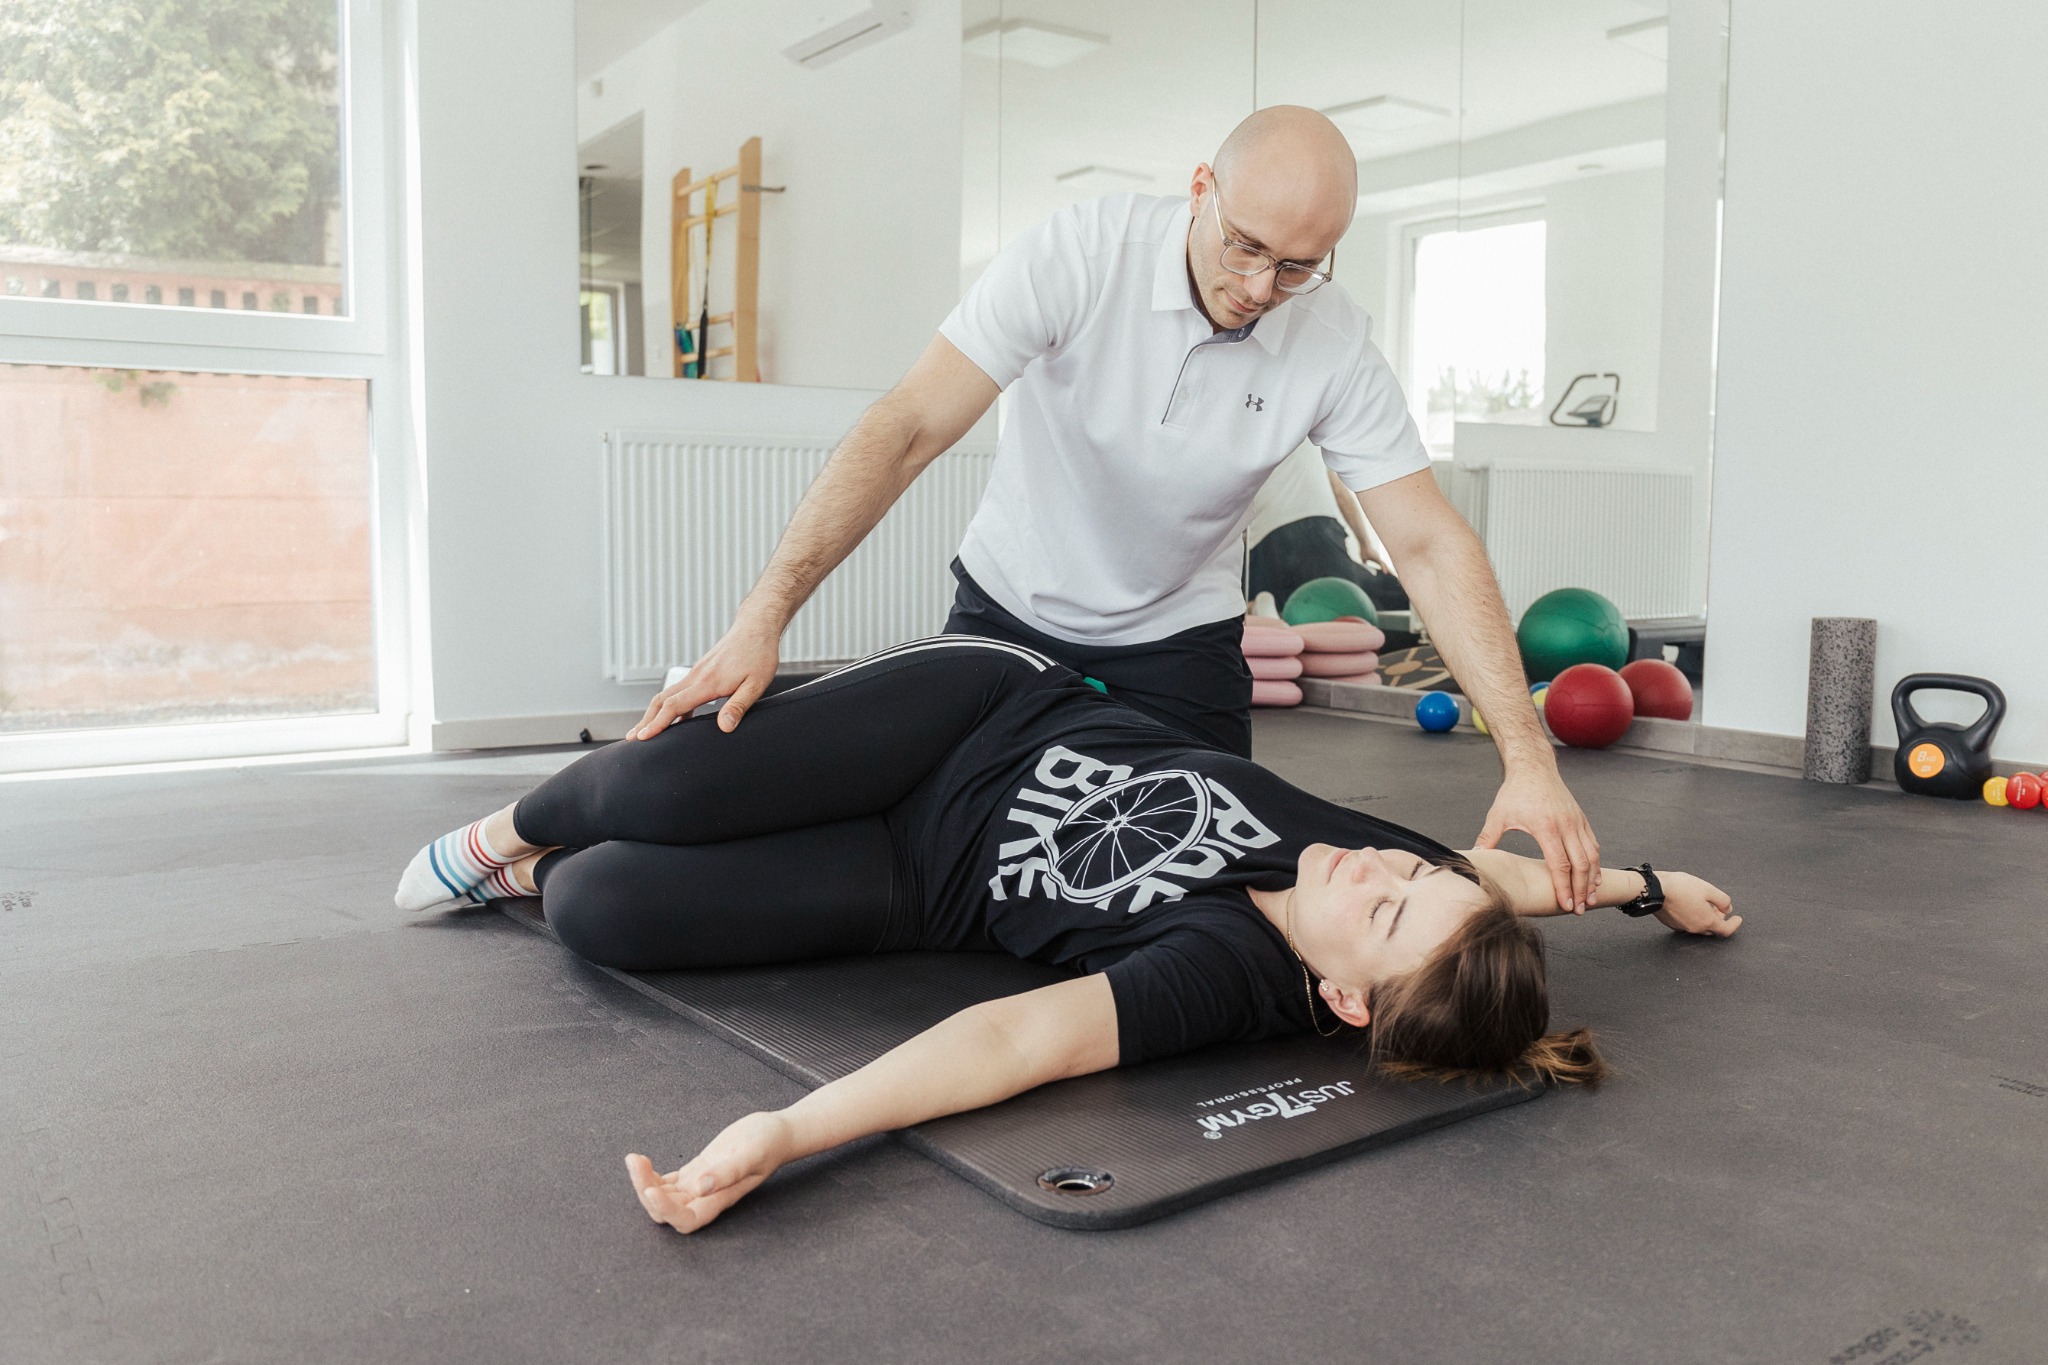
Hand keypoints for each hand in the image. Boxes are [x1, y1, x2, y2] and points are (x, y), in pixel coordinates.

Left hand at [626, 1111, 791, 1233]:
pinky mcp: (696, 1172)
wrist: (777, 1133)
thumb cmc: (769, 1143)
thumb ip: (727, 1172)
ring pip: (663, 1195)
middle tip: (636, 1161)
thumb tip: (700, 1187)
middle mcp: (706, 1198)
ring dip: (644, 1181)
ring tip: (634, 1158)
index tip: (649, 1188)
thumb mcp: (751, 1154)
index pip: (685, 1218)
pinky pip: (668, 1182)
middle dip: (645, 1190)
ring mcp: (700, 1186)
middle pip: (666, 1210)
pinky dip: (651, 1174)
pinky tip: (643, 1161)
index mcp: (719, 1199)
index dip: (664, 1210)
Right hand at [631, 621, 779, 738]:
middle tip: (632, 738)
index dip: (658, 723)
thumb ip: (738, 707)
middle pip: (662, 700)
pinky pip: (680, 691)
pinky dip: (671, 706)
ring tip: (647, 731)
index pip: (675, 705)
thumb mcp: (755, 685)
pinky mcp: (701, 671)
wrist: (756, 628)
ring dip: (655, 713)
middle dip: (646, 720)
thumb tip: (724, 728)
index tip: (643, 737)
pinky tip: (676, 720)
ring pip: (668, 694)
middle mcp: (697, 676)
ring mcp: (697, 673)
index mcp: (708, 682)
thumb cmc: (759, 655)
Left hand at [1474, 766, 1600, 912]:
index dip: (1563, 887)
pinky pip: (1592, 844)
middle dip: (1581, 889)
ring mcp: (1577, 822)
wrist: (1534, 768)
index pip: (1560, 864)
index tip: (1566, 904)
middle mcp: (1566, 825)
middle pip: (1581, 864)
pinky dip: (1595, 863)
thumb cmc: (1514, 792)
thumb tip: (1474, 857)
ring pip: (1591, 855)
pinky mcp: (1581, 819)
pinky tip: (1592, 877)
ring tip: (1590, 899)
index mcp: (1546, 827)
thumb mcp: (1498, 815)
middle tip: (1579, 910)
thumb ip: (1487, 838)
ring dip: (1592, 879)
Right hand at [1652, 871, 1741, 936]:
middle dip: (1719, 919)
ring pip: (1699, 926)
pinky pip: (1687, 923)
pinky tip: (1689, 905)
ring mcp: (1682, 927)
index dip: (1734, 925)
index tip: (1737, 919)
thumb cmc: (1681, 887)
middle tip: (1719, 908)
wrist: (1654, 890)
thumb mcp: (1708, 889)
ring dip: (1705, 918)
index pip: (1726, 930)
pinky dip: (1693, 917)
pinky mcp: (1672, 924)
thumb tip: (1728, 909)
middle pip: (1712, 928)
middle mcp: (1695, 928)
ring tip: (1704, 904)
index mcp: (1707, 921)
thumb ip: (1722, 900)